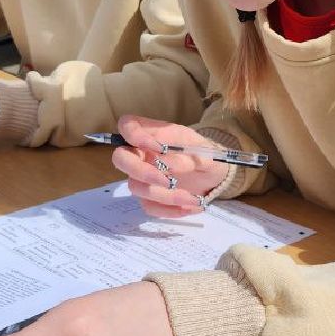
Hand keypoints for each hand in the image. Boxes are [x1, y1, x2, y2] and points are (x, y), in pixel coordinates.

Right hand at [110, 115, 226, 217]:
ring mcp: (141, 178)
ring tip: (192, 198)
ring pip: (137, 187)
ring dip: (166, 195)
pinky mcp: (148, 198)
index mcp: (150, 134)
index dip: (135, 136)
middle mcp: (140, 154)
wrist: (214, 174)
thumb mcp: (200, 147)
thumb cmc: (202, 153)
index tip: (160, 147)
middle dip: (142, 172)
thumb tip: (166, 162)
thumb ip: (185, 153)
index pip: (127, 126)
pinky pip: (149, 207)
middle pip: (120, 159)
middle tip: (168, 181)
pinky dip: (170, 209)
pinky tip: (190, 206)